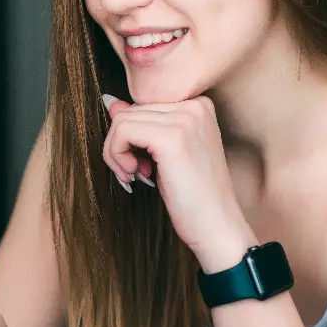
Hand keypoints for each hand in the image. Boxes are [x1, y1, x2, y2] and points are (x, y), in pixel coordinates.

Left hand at [101, 94, 255, 270]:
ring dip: (116, 152)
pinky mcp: (170, 138)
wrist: (216, 225)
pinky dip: (116, 156)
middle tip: (136, 173)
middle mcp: (194, 105)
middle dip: (121, 145)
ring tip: (134, 175)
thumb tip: (109, 102)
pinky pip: (121, 132)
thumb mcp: (165, 153)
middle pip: (130, 110)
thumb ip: (142, 124)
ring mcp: (185, 119)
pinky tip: (133, 175)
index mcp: (198, 105)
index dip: (133, 136)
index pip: (143, 104)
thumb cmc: (194, 195)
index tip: (142, 163)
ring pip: (121, 121)